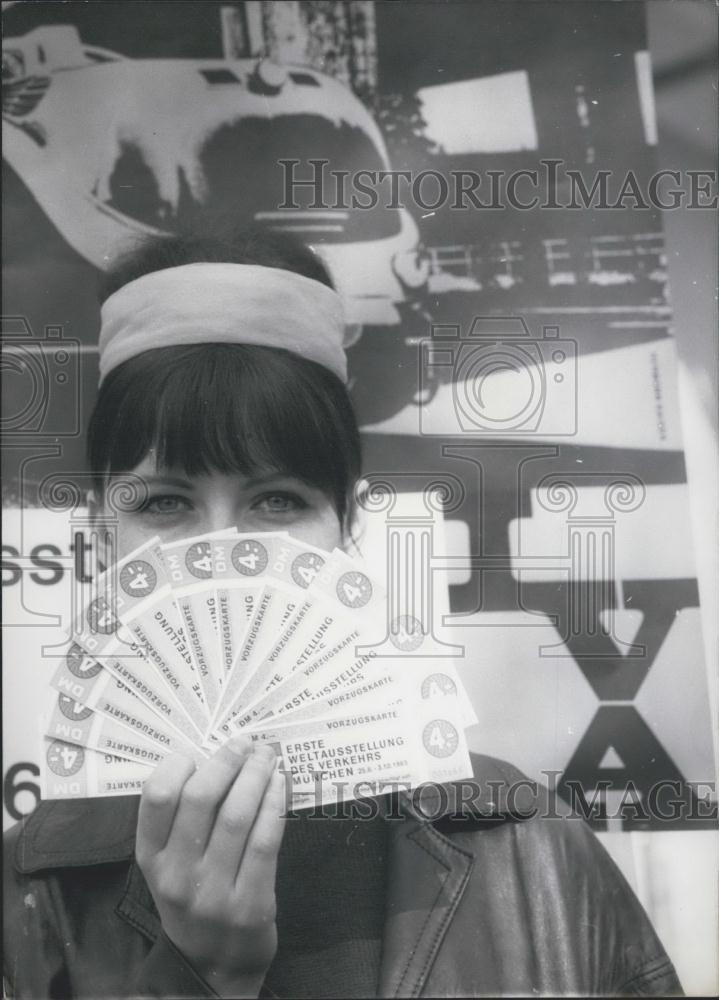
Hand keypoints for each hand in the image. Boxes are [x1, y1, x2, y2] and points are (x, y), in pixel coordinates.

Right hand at [136, 736, 286, 997]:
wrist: (214, 965)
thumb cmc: (194, 897)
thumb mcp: (170, 863)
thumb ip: (181, 819)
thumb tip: (215, 755)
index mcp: (151, 858)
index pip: (157, 797)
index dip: (180, 763)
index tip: (201, 750)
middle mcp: (176, 875)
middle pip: (200, 799)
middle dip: (227, 761)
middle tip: (246, 743)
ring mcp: (213, 893)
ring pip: (237, 816)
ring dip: (256, 776)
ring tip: (268, 757)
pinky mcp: (250, 904)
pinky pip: (266, 840)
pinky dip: (275, 804)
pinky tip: (280, 784)